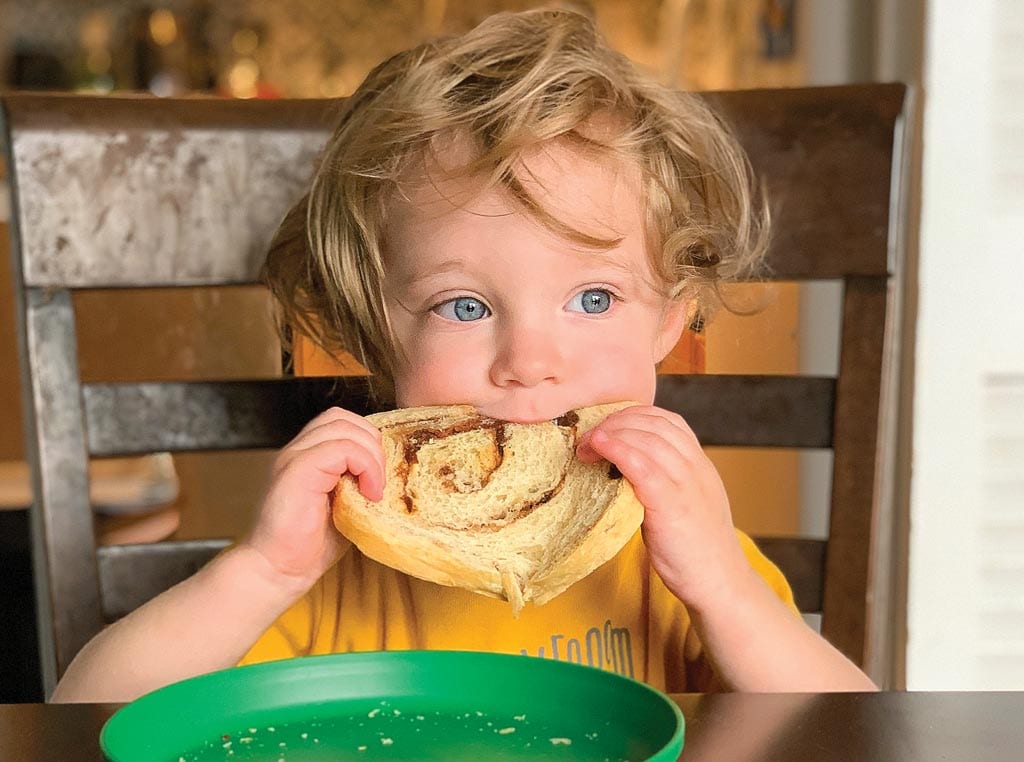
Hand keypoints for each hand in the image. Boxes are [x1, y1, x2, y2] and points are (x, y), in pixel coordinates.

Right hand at [240, 407, 384, 592]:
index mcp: (306, 454)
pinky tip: (369, 493)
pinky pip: (342, 448)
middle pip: (343, 418)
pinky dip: (365, 465)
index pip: (341, 422)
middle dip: (372, 443)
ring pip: (344, 428)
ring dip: (371, 456)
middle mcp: (297, 449)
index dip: (367, 441)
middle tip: (379, 481)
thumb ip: (357, 480)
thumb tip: (391, 471)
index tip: (379, 476)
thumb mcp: (344, 503)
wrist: (278, 571)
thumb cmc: (310, 545)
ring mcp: (294, 456)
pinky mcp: (298, 470)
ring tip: (374, 489)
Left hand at [576, 405, 752, 611]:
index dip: (633, 416)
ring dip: (610, 433)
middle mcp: (696, 467)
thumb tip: (625, 472)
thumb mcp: (686, 505)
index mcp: (701, 464)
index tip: (608, 427)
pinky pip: (641, 465)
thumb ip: (665, 484)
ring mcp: (686, 483)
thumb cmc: (696, 551)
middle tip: (589, 437)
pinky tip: (598, 448)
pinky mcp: (672, 503)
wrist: (720, 584)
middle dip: (615, 422)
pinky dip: (616, 449)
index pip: (668, 420)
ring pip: (646, 439)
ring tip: (586, 445)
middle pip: (653, 424)